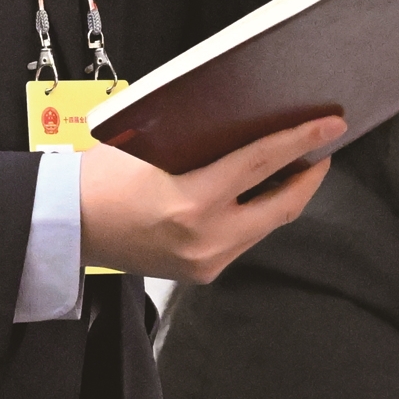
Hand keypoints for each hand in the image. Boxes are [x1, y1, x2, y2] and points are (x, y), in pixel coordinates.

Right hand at [77, 115, 340, 282]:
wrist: (68, 224)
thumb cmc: (100, 177)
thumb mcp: (151, 145)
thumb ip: (200, 140)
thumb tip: (248, 124)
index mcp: (192, 202)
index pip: (262, 163)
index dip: (301, 140)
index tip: (330, 125)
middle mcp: (206, 239)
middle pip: (281, 205)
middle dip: (309, 175)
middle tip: (322, 147)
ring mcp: (206, 262)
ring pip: (266, 226)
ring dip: (284, 195)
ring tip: (295, 166)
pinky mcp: (201, 274)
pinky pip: (243, 240)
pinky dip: (255, 214)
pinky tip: (258, 194)